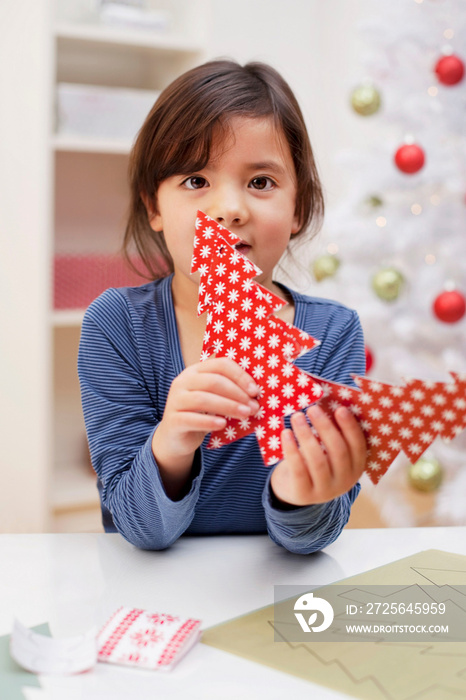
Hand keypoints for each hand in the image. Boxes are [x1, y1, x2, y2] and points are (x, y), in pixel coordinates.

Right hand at [152, 357, 259, 496]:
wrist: (177, 437)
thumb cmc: (202, 414)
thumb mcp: (215, 398)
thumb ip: (230, 391)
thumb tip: (258, 393)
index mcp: (195, 371)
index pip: (220, 364)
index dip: (240, 375)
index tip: (255, 390)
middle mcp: (183, 382)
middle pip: (213, 381)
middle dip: (237, 393)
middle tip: (254, 406)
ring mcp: (175, 400)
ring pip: (203, 399)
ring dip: (228, 406)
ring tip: (245, 415)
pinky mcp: (172, 420)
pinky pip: (191, 419)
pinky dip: (209, 421)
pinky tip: (223, 424)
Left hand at [270, 405, 365, 506]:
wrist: (297, 490)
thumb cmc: (317, 461)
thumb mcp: (330, 452)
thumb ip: (334, 434)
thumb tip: (329, 401)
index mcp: (357, 467)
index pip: (358, 446)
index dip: (350, 427)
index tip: (339, 408)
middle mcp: (345, 481)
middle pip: (338, 451)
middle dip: (325, 427)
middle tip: (312, 409)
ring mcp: (325, 490)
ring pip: (317, 460)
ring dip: (306, 435)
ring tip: (297, 416)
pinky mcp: (304, 494)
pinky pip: (298, 469)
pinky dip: (291, 449)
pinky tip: (285, 433)